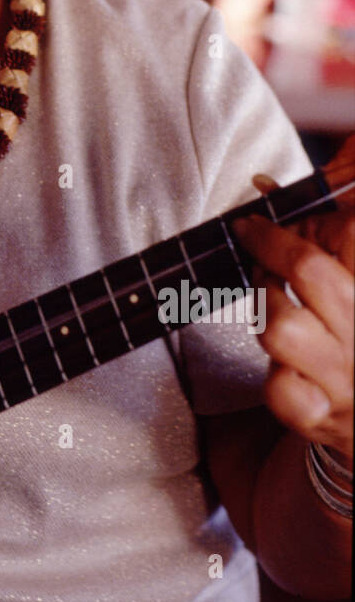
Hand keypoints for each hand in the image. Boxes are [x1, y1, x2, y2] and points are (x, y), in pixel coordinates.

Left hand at [234, 193, 353, 466]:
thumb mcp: (352, 276)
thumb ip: (329, 228)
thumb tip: (265, 185)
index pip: (348, 231)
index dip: (306, 221)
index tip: (274, 222)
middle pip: (308, 270)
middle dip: (269, 247)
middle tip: (256, 241)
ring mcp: (346, 378)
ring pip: (280, 326)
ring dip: (266, 304)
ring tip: (273, 300)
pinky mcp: (322, 416)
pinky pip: (277, 386)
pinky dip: (273, 372)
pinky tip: (288, 363)